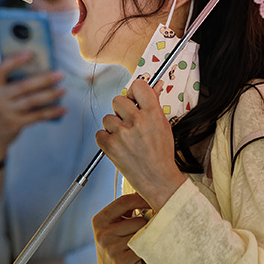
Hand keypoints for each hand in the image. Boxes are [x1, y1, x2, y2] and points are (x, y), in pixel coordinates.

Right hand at [0, 52, 65, 159]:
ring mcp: (7, 112)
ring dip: (51, 95)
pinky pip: (37, 116)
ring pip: (33, 100)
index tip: (30, 53)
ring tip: (63, 89)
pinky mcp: (16, 124)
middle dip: (44, 79)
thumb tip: (39, 69)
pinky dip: (51, 112)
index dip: (15, 60)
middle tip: (60, 74)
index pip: (1, 69)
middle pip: (24, 86)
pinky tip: (62, 108)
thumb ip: (11, 81)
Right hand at [93, 193, 151, 263]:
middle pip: (137, 219)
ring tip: (140, 247)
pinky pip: (143, 248)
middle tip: (143, 235)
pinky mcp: (121, 260)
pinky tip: (142, 256)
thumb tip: (148, 195)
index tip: (154, 200)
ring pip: (141, 233)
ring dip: (146, 239)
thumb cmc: (118, 250)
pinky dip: (147, 251)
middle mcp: (102, 233)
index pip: (124, 201)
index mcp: (100, 220)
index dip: (141, 199)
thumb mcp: (115, 228)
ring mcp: (110, 247)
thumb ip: (126, 212)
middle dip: (145, 226)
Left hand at [96, 79, 184, 208]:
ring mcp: (122, 134)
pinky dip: (106, 139)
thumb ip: (155, 104)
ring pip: (108, 118)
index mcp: (152, 113)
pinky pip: (99, 133)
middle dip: (122, 110)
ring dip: (114, 126)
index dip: (135, 91)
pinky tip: (118, 145)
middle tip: (129, 121)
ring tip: (125, 138)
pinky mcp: (110, 146)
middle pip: (118, 100)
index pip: (138, 86)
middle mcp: (136, 121)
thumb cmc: (161, 153)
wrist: (157, 179)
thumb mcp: (163, 125)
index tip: (135, 98)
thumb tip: (156, 84)